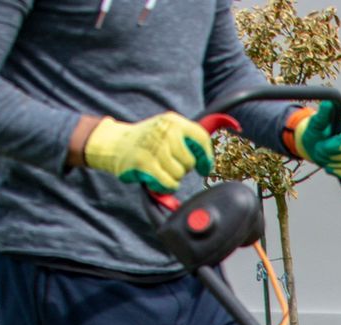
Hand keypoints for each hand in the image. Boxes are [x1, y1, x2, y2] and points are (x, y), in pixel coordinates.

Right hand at [82, 113, 213, 191]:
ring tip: (161, 170)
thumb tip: (224, 135)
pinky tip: (157, 180)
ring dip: (172, 178)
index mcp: (174, 121)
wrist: (115, 143)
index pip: (201, 138)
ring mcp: (154, 147)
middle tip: (171, 165)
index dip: (206, 157)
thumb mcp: (169, 130)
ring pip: (179, 174)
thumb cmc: (149, 141)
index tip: (204, 168)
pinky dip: (165, 186)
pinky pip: (168, 183)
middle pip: (190, 161)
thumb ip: (191, 137)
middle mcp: (165, 132)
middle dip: (184, 169)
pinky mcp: (144, 163)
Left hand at [287, 106, 340, 180]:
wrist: (317, 145)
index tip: (322, 147)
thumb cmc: (316, 132)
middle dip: (333, 156)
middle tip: (320, 152)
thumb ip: (322, 115)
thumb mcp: (316, 124)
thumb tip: (327, 104)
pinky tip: (331, 168)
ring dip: (335, 165)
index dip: (338, 145)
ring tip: (324, 159)